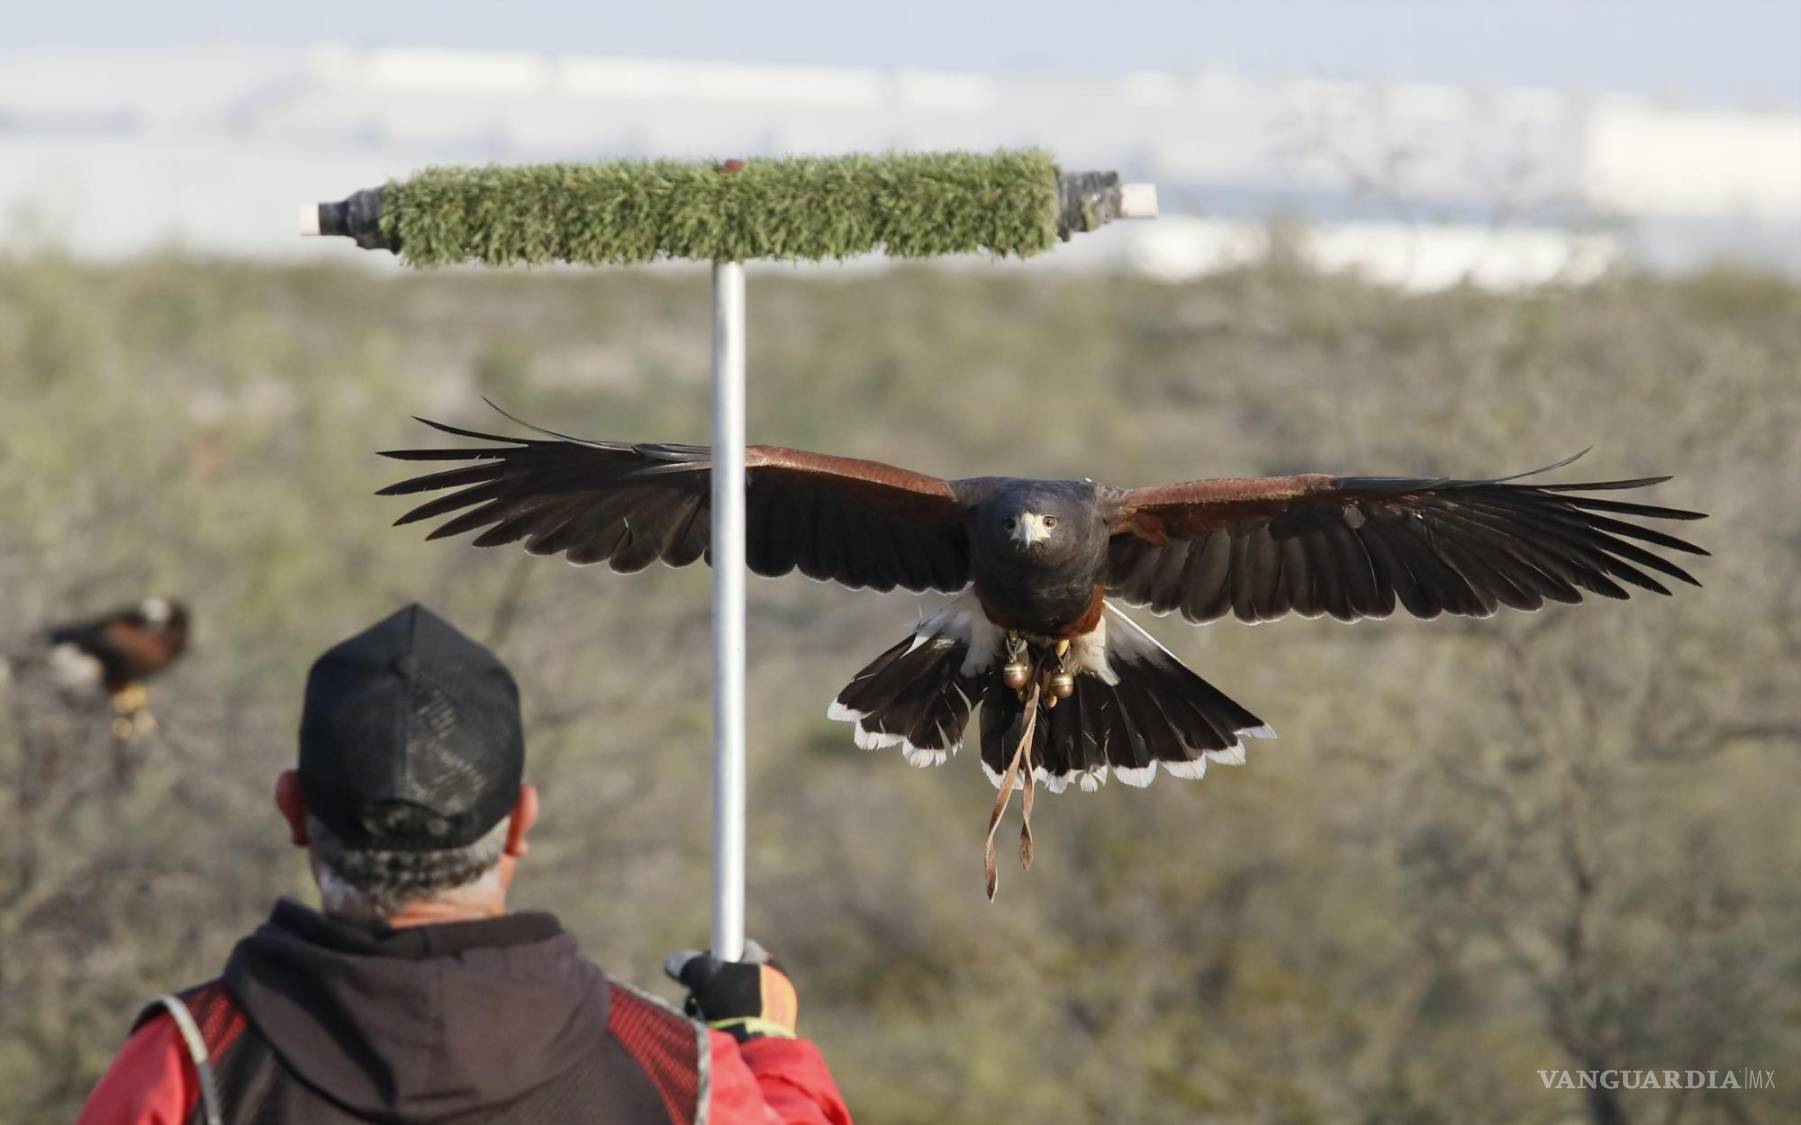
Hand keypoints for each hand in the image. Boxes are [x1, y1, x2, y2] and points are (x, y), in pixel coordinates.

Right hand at [663, 939, 798, 1040]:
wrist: (755, 1053)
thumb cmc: (734, 1005)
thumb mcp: (705, 976)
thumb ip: (688, 964)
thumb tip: (673, 961)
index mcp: (769, 966)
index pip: (738, 948)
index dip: (714, 955)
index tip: (698, 969)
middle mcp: (776, 987)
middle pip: (731, 978)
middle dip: (709, 989)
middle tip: (697, 999)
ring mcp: (773, 1014)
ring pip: (731, 1003)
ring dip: (713, 1009)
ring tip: (705, 1020)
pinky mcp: (765, 1037)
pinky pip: (738, 1024)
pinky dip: (723, 1026)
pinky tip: (715, 1034)